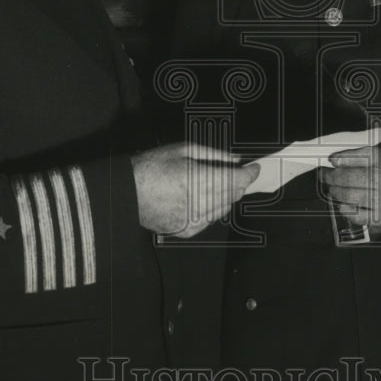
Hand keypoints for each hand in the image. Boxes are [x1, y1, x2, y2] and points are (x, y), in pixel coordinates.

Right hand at [131, 142, 258, 237]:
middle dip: (238, 183)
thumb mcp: (182, 150)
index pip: (236, 179)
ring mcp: (192, 219)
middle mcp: (198, 202)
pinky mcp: (186, 230)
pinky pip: (210, 221)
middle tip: (235, 173)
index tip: (253, 168)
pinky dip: (212, 210)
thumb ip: (212, 154)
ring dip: (226, 196)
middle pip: (233, 194)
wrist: (126, 192)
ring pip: (224, 208)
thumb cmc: (151, 166)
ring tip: (216, 184)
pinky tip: (203, 199)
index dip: (249, 173)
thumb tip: (235, 159)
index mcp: (197, 179)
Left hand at [319, 142, 380, 230]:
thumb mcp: (379, 156)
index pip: (361, 156)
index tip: (332, 160)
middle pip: (350, 177)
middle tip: (325, 175)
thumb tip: (334, 160)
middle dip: (331, 177)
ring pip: (349, 195)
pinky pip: (356, 215)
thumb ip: (358, 154)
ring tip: (332, 189)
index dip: (343, 158)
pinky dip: (345, 209)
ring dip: (335, 192)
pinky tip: (343, 204)